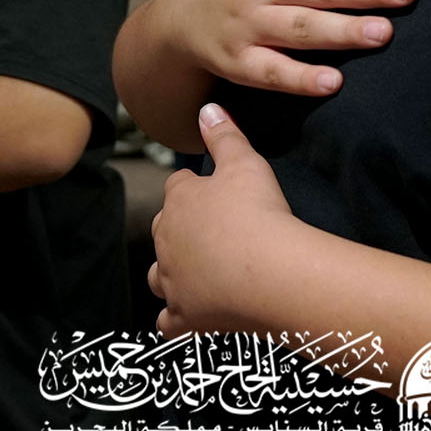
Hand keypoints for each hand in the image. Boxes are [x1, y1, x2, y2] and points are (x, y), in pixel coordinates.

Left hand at [147, 104, 302, 334]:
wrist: (270, 274)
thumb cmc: (258, 214)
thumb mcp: (245, 163)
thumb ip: (224, 135)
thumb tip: (207, 108)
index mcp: (179, 201)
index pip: (178, 186)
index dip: (196, 188)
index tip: (216, 192)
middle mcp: (167, 241)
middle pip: (165, 229)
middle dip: (182, 229)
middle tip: (214, 231)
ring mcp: (173, 281)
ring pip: (159, 275)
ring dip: (173, 271)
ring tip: (198, 270)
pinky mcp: (184, 317)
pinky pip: (168, 322)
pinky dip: (174, 318)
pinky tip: (187, 315)